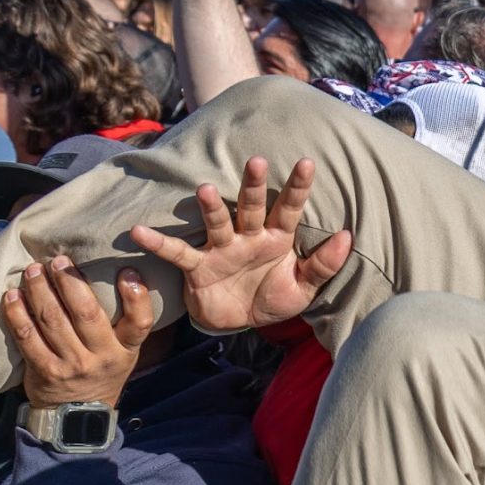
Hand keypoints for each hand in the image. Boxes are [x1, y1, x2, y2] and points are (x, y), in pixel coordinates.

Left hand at [1, 255, 154, 409]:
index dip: (136, 296)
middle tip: (58, 261)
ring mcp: (71, 365)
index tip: (126, 271)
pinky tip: (13, 296)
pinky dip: (18, 314)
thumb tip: (116, 275)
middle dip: (70, 282)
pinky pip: (27, 337)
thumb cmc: (101, 373)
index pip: (139, 322)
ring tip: (33, 270)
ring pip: (53, 320)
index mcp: (125, 350)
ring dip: (40, 290)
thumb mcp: (124, 354)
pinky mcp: (44, 371)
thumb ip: (122, 324)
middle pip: (86, 313)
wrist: (76, 416)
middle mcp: (101, 357)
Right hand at [127, 156, 353, 333]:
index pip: (290, 209)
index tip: (308, 163)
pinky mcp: (198, 267)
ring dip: (211, 208)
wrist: (237, 322)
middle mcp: (248, 236)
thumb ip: (323, 265)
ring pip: (217, 223)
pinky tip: (138, 231)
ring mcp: (222, 249)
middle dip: (253, 186)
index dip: (298, 188)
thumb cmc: (271, 297)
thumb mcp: (303, 289)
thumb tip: (346, 236)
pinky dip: (158, 243)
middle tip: (257, 161)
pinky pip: (177, 253)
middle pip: (252, 207)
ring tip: (206, 189)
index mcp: (277, 238)